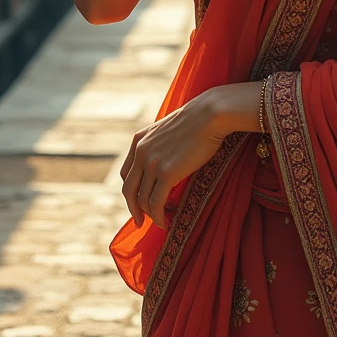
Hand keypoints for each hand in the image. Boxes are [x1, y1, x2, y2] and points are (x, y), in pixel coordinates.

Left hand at [120, 92, 225, 227]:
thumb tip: (163, 162)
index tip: (139, 202)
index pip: (126, 174)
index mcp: (139, 140)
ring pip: (143, 199)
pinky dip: (158, 217)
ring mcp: (153, 162)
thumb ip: (158, 144)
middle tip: (140, 222)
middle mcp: (141, 152)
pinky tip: (165, 222)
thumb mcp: (168, 129)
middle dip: (133, 209)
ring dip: (150, 215)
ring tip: (161, 221)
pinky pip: (156, 203)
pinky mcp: (167, 172)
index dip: (131, 191)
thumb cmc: (197, 120)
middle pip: (129, 190)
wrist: (210, 114)